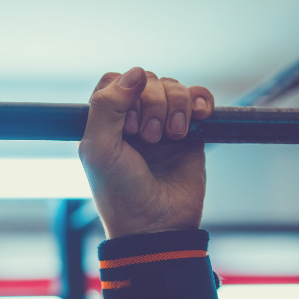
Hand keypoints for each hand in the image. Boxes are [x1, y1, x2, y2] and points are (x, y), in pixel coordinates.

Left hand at [78, 67, 213, 238]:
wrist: (156, 226)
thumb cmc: (120, 193)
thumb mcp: (98, 149)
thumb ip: (107, 107)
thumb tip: (136, 72)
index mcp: (105, 122)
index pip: (115, 80)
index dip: (125, 93)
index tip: (126, 125)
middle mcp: (133, 119)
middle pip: (147, 80)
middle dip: (152, 103)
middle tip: (149, 138)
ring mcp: (162, 124)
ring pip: (174, 87)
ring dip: (175, 106)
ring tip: (170, 137)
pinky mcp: (191, 133)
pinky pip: (199, 98)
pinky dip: (200, 102)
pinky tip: (197, 119)